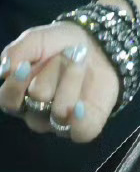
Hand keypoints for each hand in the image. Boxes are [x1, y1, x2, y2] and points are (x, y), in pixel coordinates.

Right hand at [0, 22, 119, 141]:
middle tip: (67, 51)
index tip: (25, 65)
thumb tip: (5, 69)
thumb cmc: (60, 44)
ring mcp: (60, 122)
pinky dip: (80, 120)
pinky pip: (80, 132)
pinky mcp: (85, 125)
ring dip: (71, 81)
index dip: (15, 85)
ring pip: (59, 113)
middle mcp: (36, 112)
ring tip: (81, 58)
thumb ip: (18, 51)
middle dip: (52, 73)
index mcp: (20, 93)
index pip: (7, 99)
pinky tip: (82, 105)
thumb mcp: (37, 38)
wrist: (97, 43)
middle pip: (37, 101)